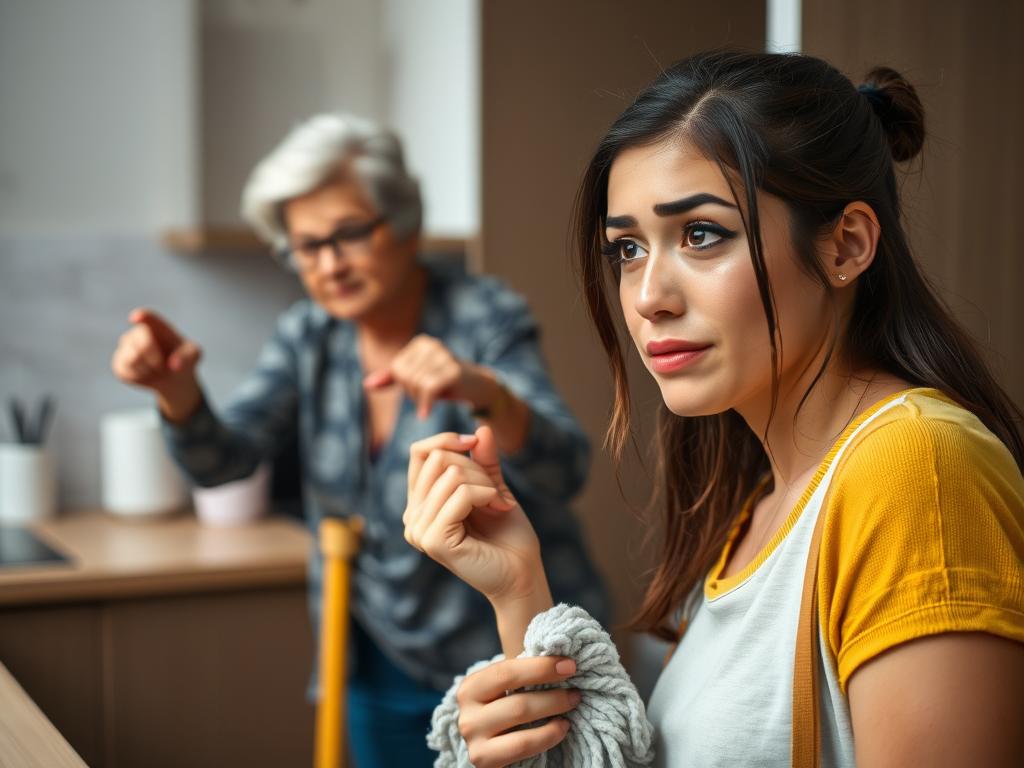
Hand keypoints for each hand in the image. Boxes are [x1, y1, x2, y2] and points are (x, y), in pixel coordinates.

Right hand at [111, 308, 201, 420]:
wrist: (173, 376)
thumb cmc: (183, 358)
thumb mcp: (194, 355)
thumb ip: (188, 357)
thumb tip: (173, 365)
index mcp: (157, 326)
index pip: (148, 318)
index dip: (142, 317)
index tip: (137, 317)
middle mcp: (138, 333)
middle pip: (143, 345)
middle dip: (156, 361)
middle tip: (164, 367)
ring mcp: (125, 347)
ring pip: (132, 360)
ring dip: (148, 371)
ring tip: (156, 371)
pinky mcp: (118, 363)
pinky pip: (125, 372)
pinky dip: (139, 379)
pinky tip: (147, 376)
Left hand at [363, 334, 496, 418]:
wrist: (479, 388)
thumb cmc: (447, 384)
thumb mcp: (418, 379)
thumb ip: (392, 380)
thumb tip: (367, 385)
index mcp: (421, 343)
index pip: (396, 368)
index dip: (405, 385)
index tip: (421, 390)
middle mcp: (432, 344)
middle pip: (404, 376)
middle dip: (412, 392)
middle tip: (428, 397)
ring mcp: (444, 356)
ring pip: (415, 384)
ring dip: (420, 399)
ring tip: (432, 400)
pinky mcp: (453, 371)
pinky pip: (427, 389)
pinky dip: (425, 404)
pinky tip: (426, 413)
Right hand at [404, 425, 545, 603]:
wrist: (522, 571)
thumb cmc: (507, 534)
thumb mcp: (494, 486)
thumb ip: (483, 459)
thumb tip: (480, 427)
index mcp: (420, 504)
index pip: (420, 452)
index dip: (447, 439)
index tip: (475, 444)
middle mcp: (412, 517)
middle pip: (437, 458)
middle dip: (475, 467)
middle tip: (496, 492)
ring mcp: (419, 530)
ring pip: (451, 474)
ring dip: (485, 483)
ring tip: (499, 504)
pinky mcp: (434, 540)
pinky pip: (460, 495)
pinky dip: (485, 494)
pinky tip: (498, 509)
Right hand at [456, 656, 578, 767]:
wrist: (494, 749)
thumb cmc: (506, 711)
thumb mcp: (507, 690)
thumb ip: (523, 673)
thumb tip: (559, 657)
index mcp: (471, 687)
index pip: (506, 672)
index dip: (540, 667)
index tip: (569, 665)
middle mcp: (467, 713)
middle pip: (517, 699)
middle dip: (553, 694)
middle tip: (576, 692)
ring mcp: (474, 739)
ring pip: (520, 719)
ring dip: (553, 711)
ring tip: (572, 706)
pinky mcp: (484, 760)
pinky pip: (523, 745)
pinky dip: (548, 735)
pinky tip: (562, 728)